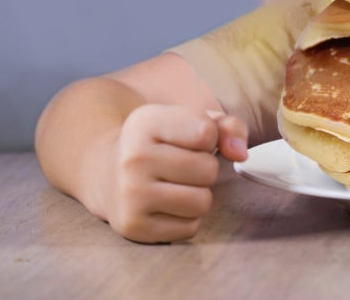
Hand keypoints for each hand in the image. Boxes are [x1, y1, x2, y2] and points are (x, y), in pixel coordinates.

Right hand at [101, 104, 247, 242]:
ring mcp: (129, 194)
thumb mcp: (190, 121)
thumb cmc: (162, 144)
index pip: (207, 133)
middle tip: (182, 167)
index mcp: (146, 122)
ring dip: (198, 195)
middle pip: (207, 170)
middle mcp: (133, 158)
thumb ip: (227, 127)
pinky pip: (190, 228)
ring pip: (202, 202)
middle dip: (205, 169)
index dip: (209, 139)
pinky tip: (167, 205)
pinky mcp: (132, 226)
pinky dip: (186, 218)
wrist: (108, 173)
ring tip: (176, 185)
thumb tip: (241, 153)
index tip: (190, 140)